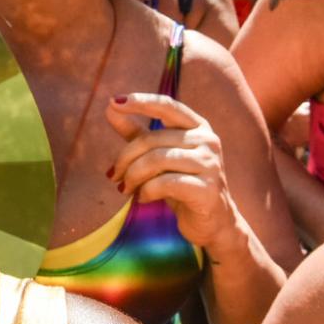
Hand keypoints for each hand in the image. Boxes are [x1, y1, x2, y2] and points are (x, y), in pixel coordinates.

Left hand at [104, 93, 247, 254]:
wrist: (213, 222)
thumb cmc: (182, 183)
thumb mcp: (159, 156)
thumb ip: (137, 132)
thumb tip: (110, 106)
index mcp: (198, 126)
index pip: (167, 106)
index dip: (141, 101)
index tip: (113, 102)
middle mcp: (208, 140)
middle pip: (152, 139)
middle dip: (125, 158)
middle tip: (114, 176)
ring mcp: (211, 164)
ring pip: (157, 160)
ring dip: (133, 176)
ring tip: (125, 189)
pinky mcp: (207, 189)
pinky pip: (165, 183)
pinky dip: (146, 191)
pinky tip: (142, 198)